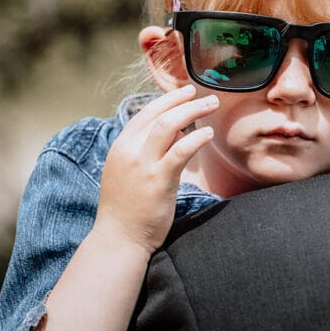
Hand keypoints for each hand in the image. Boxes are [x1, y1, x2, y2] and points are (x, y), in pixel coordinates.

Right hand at [96, 85, 217, 253]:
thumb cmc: (127, 208)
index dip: (166, 100)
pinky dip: (196, 137)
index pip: (144, 113)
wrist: (119, 238)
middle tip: (205, 95)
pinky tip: (208, 133)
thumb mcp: (128, 172)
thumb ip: (146, 151)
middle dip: (183, 100)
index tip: (184, 92)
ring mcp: (143, 165)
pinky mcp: (158, 180)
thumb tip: (174, 133)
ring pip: (168, 125)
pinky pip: (180, 150)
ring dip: (192, 111)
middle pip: (158, 114)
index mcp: (121, 147)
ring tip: (210, 105)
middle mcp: (129, 151)